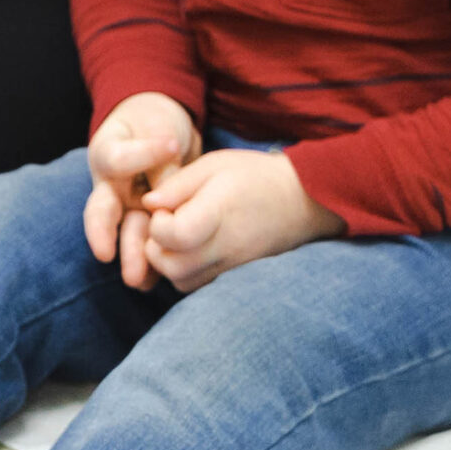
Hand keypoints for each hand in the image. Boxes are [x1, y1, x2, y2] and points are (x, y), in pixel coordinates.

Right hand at [84, 93, 199, 290]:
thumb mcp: (160, 129)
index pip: (117, 158)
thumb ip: (162, 164)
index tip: (172, 144)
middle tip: (105, 255)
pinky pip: (147, 244)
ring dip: (131, 256)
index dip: (143, 154)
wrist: (162, 130)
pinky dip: (153, 263)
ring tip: (139, 279)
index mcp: (107, 153)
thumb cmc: (155, 123)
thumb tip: (167, 204)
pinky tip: (159, 280)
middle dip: (103, 234)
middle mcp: (110, 185)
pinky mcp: (147, 222)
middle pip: (103, 211)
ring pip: (126, 233)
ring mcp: (126, 207)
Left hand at [143, 148, 341, 292]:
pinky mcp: (234, 276)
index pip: (176, 236)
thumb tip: (148, 204)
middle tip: (165, 223)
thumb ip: (178, 184)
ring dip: (168, 261)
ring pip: (181, 281)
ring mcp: (232, 266)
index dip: (158, 225)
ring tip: (177, 235)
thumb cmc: (255, 176)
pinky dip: (185, 271)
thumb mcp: (215, 164)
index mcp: (219, 213)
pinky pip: (197, 285)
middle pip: (172, 266)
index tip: (164, 209)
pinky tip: (192, 247)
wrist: (302, 201)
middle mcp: (226, 246)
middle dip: (155, 247)